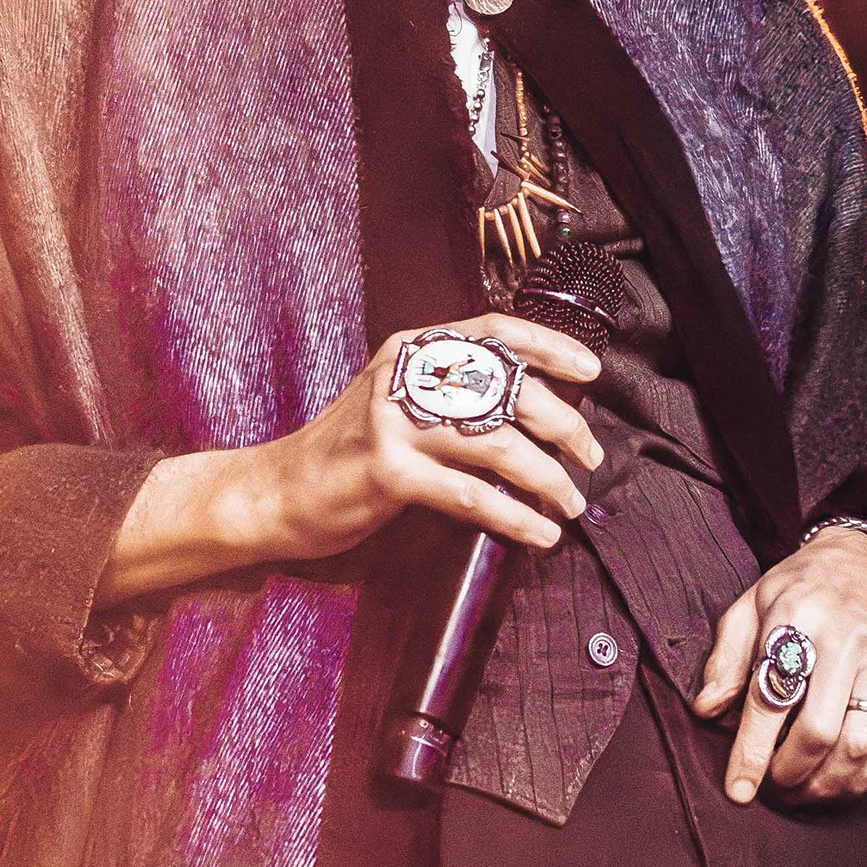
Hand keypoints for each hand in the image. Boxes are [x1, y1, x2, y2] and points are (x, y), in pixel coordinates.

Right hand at [102, 316, 604, 600]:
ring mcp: (393, 422)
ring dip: (547, 477)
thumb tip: (532, 409)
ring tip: (569, 503)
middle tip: (590, 458)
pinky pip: (470, 494)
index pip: (495, 331)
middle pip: (509, 388)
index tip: (592, 371)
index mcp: (412, 350)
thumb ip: (449, 395)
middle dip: (563, 424)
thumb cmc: (345, 455)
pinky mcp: (387, 473)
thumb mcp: (395, 404)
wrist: (274, 491)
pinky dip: (513, 516)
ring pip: (498, 443)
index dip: (551, 346)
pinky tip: (537, 535)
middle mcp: (405, 375)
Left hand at [691, 530, 866, 805]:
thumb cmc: (800, 587)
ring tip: (804, 792)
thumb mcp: (750, 604)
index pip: (770, 699)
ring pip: (860, 744)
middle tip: (773, 788)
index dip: (751, 753)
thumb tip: (706, 710)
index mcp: (795, 618)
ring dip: (828, 782)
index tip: (739, 792)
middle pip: (819, 730)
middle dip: (791, 773)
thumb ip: (725, 658)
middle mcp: (844, 639)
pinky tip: (842, 781)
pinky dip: (866, 775)